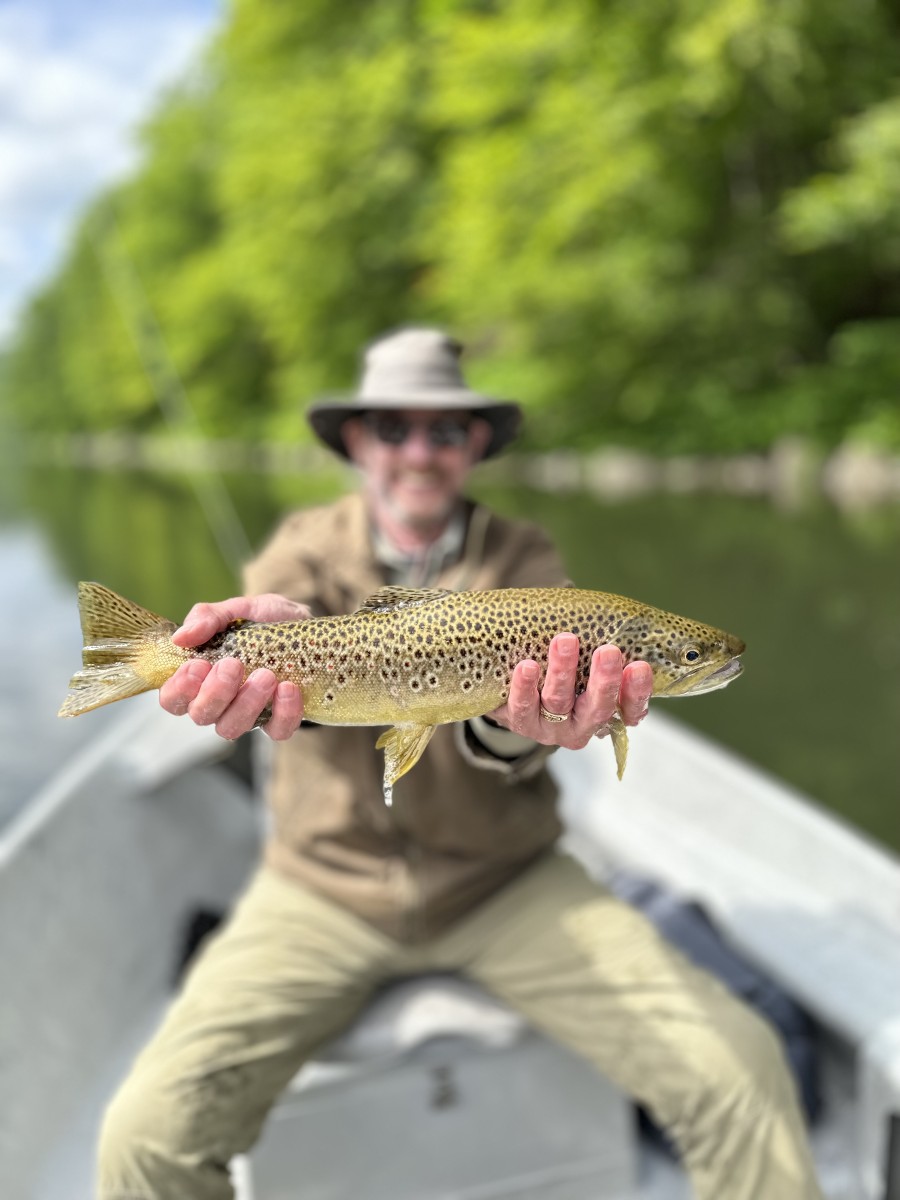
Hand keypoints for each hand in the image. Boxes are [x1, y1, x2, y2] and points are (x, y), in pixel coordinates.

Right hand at [159, 594, 309, 740]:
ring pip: (233, 727)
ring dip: (246, 703)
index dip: (179, 689)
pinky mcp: (279, 720)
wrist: (308, 629)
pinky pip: (276, 731)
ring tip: (266, 675)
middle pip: (201, 716)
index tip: (198, 664)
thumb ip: (207, 618)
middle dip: (215, 693)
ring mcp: (248, 715)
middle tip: (233, 664)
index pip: (173, 699)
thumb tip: (182, 637)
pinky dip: (283, 713)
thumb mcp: (236, 610)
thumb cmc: (262, 622)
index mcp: (200, 678)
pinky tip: (289, 688)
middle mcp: (219, 703)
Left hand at [488, 633, 652, 749]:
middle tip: (608, 651)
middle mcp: (581, 726)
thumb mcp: (586, 662)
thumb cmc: (562, 670)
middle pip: (597, 709)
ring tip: (564, 641)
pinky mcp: (520, 722)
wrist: (515, 695)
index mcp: (606, 713)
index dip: (637, 692)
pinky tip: (527, 666)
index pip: (631, 710)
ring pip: (558, 703)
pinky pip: (521, 709)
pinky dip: (525, 687)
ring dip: (563, 672)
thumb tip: (610, 611)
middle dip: (604, 681)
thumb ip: (600, 645)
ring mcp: (550, 728)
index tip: (640, 666)